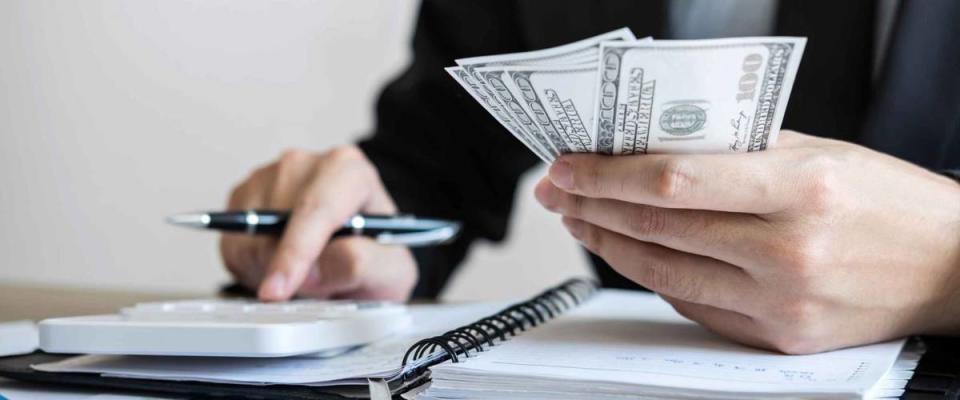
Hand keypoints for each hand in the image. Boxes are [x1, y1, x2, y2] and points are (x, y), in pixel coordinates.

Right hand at [220, 146, 416, 301]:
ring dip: (269, 268)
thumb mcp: (391, 271)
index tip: (278, 290)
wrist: (357, 248)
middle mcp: (305, 164)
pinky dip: (251, 266)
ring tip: (303, 273)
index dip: (294, 253)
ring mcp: (269, 176)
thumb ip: (364, 265)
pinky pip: (231, 243)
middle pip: (276, 221)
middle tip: (315, 286)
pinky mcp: (243, 196)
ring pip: (248, 235)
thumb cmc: (375, 254)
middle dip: (286, 267)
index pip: (315, 208)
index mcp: (348, 170)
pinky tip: (281, 265)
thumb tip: (316, 268)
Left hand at [535, 131, 959, 353]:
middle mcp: (790, 251)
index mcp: (802, 188)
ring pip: (665, 273)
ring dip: (611, 246)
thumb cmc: (889, 203)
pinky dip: (656, 277)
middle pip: (658, 228)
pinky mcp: (779, 338)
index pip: (674, 180)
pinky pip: (694, 305)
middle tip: (561, 192)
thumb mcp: (819, 152)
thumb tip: (653, 149)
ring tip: (584, 222)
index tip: (569, 167)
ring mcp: (782, 302)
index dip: (608, 175)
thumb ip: (738, 151)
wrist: (951, 268)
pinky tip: (635, 254)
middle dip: (594, 207)